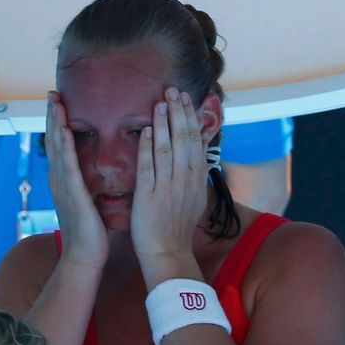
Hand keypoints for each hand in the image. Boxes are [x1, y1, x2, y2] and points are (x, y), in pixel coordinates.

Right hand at [46, 91, 108, 268]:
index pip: (61, 146)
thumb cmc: (91, 234)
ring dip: (54, 122)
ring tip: (54, 101)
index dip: (58, 124)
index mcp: (64, 181)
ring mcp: (62, 185)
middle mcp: (59, 180)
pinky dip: (64, 143)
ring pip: (57, 147)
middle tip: (52, 92)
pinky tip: (63, 127)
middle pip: (54, 141)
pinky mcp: (71, 192)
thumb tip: (97, 176)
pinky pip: (67, 162)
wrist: (84, 256)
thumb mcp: (89, 203)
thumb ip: (89, 187)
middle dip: (52, 116)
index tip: (59, 102)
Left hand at [131, 87, 208, 273]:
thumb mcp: (193, 199)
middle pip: (184, 139)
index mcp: (196, 179)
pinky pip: (149, 168)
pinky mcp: (149, 197)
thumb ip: (194, 177)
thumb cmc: (177, 228)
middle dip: (178, 112)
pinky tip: (146, 130)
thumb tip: (198, 159)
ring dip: (164, 123)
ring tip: (160, 102)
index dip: (190, 117)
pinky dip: (148, 148)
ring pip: (167, 149)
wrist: (168, 254)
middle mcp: (185, 180)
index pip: (195, 141)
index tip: (186, 99)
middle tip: (173, 90)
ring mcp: (167, 188)